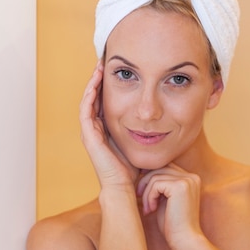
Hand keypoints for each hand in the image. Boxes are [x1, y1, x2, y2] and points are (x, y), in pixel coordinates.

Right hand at [80, 63, 138, 188]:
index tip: (118, 70)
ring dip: (92, 83)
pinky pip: (85, 110)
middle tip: (105, 62)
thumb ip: (146, 130)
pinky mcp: (88, 136)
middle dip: (99, 80)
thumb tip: (163, 118)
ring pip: (88, 101)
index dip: (109, 86)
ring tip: (99, 67)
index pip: (105, 102)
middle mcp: (95, 130)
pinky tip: (96, 82)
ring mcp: (90, 132)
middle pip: (95, 98)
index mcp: (106, 130)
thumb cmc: (134, 169)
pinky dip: (90, 95)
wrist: (124, 187)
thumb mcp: (142, 143)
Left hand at [136, 163, 202, 248]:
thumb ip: (160, 184)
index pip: (166, 167)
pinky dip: (149, 197)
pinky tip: (151, 210)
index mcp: (191, 179)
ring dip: (147, 192)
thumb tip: (142, 169)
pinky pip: (156, 184)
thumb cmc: (173, 224)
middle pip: (160, 168)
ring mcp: (187, 180)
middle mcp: (192, 177)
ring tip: (147, 208)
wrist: (184, 240)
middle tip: (139, 197)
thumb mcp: (165, 199)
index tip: (141, 191)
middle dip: (145, 182)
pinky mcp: (180, 186)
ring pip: (155, 176)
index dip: (150, 176)